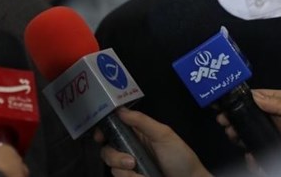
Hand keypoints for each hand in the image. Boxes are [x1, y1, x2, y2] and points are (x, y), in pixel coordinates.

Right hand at [94, 108, 211, 176]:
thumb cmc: (181, 157)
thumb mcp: (164, 135)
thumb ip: (142, 121)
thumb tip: (119, 109)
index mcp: (136, 134)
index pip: (113, 128)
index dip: (102, 130)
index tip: (100, 135)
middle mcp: (129, 149)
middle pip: (107, 149)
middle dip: (114, 155)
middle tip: (130, 161)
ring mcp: (129, 167)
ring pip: (112, 165)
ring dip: (123, 170)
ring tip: (139, 172)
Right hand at [218, 89, 280, 176]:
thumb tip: (256, 96)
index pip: (254, 101)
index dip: (237, 102)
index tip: (223, 102)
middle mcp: (277, 121)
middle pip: (248, 121)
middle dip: (234, 121)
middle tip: (225, 122)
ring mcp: (280, 139)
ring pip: (253, 139)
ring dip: (241, 139)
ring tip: (234, 137)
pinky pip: (265, 158)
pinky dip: (255, 160)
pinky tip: (252, 157)